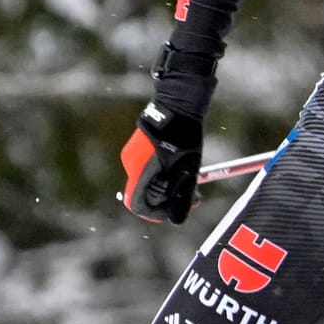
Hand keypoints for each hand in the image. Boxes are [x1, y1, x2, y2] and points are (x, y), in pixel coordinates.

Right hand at [120, 101, 202, 223]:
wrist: (178, 102)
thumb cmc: (184, 136)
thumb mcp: (187, 170)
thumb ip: (181, 197)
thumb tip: (176, 220)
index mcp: (139, 170)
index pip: (137, 205)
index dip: (155, 214)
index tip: (174, 213)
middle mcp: (131, 163)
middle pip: (145, 193)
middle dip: (168, 200)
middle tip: (192, 198)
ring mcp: (133, 153)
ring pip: (150, 180)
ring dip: (169, 185)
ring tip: (192, 179)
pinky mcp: (139, 146)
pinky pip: (149, 167)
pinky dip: (165, 172)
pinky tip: (182, 164)